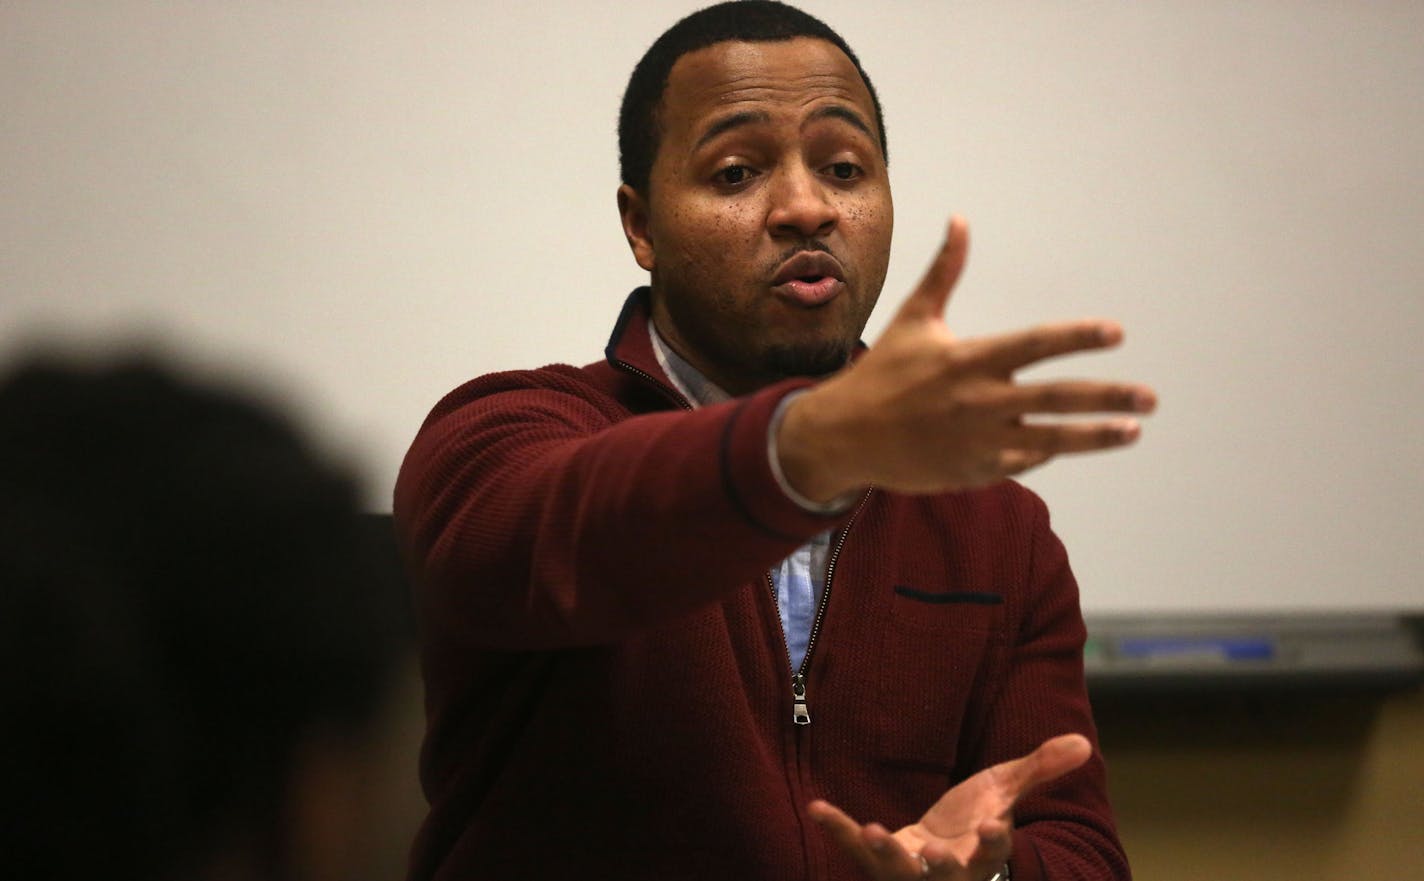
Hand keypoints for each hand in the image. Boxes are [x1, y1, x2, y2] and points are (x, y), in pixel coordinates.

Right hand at [777, 216, 1156, 502]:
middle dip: (1108, 397)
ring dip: (1094, 436)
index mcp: (969, 358)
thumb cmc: (883, 372)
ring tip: (1132, 431)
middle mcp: (979, 399)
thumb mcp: (914, 319)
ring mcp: (978, 439)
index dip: (1078, 338)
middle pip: (1057, 398)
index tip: (1116, 334)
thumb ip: (945, 273)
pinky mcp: (971, 470)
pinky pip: (1021, 461)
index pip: (1035, 344)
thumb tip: (960, 219)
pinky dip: (1044, 453)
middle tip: (1150, 399)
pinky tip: (1069, 445)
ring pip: (1050, 439)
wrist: (844, 435)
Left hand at [807, 733, 1091, 879]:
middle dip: (939, 867)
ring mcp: (910, 871)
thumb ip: (1040, 768)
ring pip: (896, 871)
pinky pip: (854, 850)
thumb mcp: (1006, 790)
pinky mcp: (879, 860)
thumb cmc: (977, 819)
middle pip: (944, 876)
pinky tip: (818, 808)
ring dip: (883, 853)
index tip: (993, 824)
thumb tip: (1082, 743)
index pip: (994, 852)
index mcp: (984, 853)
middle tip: (932, 854)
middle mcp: (948, 871)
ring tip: (870, 830)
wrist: (944, 848)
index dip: (994, 840)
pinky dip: (837, 830)